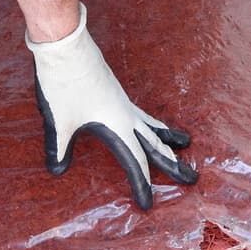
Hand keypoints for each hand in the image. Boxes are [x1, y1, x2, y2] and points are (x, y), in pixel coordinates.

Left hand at [26, 3, 197, 209]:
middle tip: (193, 178)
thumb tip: (57, 170)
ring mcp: (124, 103)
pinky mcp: (117, 94)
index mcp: (117, 126)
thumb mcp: (58, 120)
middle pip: (156, 145)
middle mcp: (126, 115)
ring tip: (185, 145)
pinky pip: (143, 115)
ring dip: (168, 141)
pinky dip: (153, 125)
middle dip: (174, 164)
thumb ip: (58, 148)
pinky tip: (150, 126)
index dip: (142, 185)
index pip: (135, 161)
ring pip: (153, 127)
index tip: (148, 204)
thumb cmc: (63, 82)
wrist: (66, 45)